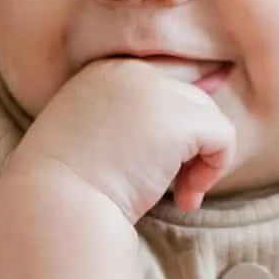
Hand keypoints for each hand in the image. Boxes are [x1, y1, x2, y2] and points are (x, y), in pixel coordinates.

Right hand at [15, 56, 236, 220]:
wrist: (54, 208)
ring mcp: (154, 90)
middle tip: (174, 188)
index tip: (166, 157)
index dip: (174, 119)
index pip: (164, 76)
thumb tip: (211, 83)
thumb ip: (136, 113)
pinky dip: (214, 170)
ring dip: (202, 161)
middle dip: (190, 145)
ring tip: (179, 194)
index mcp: (105, 71)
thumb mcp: (95, 134)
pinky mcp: (178, 118)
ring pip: (210, 115)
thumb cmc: (70, 187)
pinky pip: (223, 136)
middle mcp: (130, 70)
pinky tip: (185, 198)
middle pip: (190, 97)